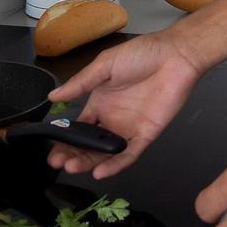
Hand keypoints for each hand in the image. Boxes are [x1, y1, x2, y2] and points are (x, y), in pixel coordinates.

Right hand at [47, 29, 207, 179]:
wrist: (175, 56)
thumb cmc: (140, 54)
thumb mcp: (104, 65)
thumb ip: (80, 84)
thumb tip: (52, 96)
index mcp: (99, 103)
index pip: (78, 128)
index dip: (64, 140)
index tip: (51, 149)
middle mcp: (111, 119)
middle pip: (89, 144)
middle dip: (73, 155)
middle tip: (58, 163)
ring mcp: (128, 129)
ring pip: (105, 153)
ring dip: (90, 162)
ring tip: (73, 168)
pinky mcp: (146, 135)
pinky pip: (129, 154)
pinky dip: (116, 164)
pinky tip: (101, 172)